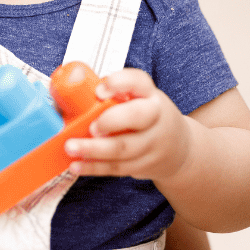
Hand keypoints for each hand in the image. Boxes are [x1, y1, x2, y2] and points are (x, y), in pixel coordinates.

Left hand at [64, 67, 192, 180]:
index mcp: (150, 94)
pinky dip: (94, 167)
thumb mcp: (139, 97)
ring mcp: (152, 144)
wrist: (180, 148)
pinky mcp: (144, 165)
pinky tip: (76, 165)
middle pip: (137, 117)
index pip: (139, 82)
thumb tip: (70, 91)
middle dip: (110, 121)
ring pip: (123, 148)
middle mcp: (155, 116)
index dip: (120, 83)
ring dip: (94, 149)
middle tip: (91, 126)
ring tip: (71, 147)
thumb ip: (113, 93)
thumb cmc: (147, 115)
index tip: (100, 90)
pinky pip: (117, 167)